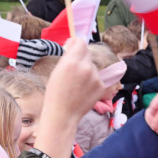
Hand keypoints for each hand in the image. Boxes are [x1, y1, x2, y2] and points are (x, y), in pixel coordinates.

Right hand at [35, 39, 104, 157]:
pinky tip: (83, 90)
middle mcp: (86, 67)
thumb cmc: (55, 93)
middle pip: (87, 53)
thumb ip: (67, 57)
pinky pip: (97, 77)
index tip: (72, 47)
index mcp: (72, 62)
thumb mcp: (56, 71)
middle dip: (81, 58)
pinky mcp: (102, 86)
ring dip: (86, 70)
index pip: (81, 43)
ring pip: (92, 66)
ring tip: (77, 83)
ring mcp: (96, 77)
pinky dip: (91, 81)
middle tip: (72, 69)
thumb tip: (74, 44)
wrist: (63, 114)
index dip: (76, 44)